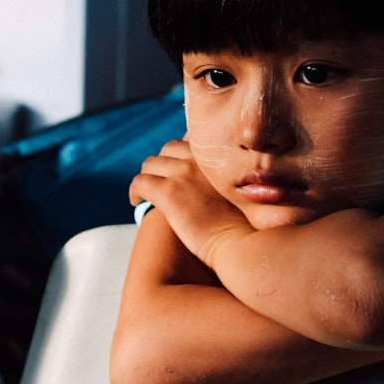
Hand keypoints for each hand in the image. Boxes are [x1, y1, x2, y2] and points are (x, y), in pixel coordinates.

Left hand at [129, 139, 250, 261]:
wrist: (242, 243)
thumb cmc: (247, 225)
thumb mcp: (244, 189)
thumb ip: (231, 177)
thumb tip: (216, 182)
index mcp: (218, 156)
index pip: (191, 140)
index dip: (182, 154)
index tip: (180, 168)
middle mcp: (200, 158)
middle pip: (169, 149)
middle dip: (162, 163)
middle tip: (161, 181)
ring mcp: (183, 173)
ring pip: (150, 164)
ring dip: (148, 176)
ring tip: (147, 192)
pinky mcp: (168, 193)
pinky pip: (140, 183)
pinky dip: (136, 191)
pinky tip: (138, 202)